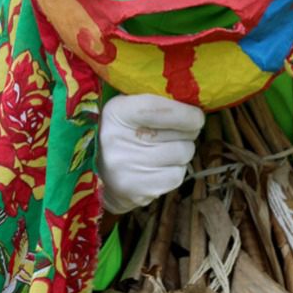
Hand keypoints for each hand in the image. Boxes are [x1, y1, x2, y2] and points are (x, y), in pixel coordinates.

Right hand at [97, 94, 204, 213]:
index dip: (186, 114)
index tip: (196, 116)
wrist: (95, 173)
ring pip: (183, 155)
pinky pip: (176, 176)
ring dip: (182, 151)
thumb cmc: (123, 132)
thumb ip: (158, 101)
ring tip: (165, 149)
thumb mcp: (129, 107)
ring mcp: (127, 168)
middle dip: (187, 132)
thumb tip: (194, 105)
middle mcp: (118, 140)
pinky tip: (160, 167)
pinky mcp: (137, 191)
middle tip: (177, 133)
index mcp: (117, 112)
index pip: (161, 110)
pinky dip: (175, 170)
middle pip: (181, 135)